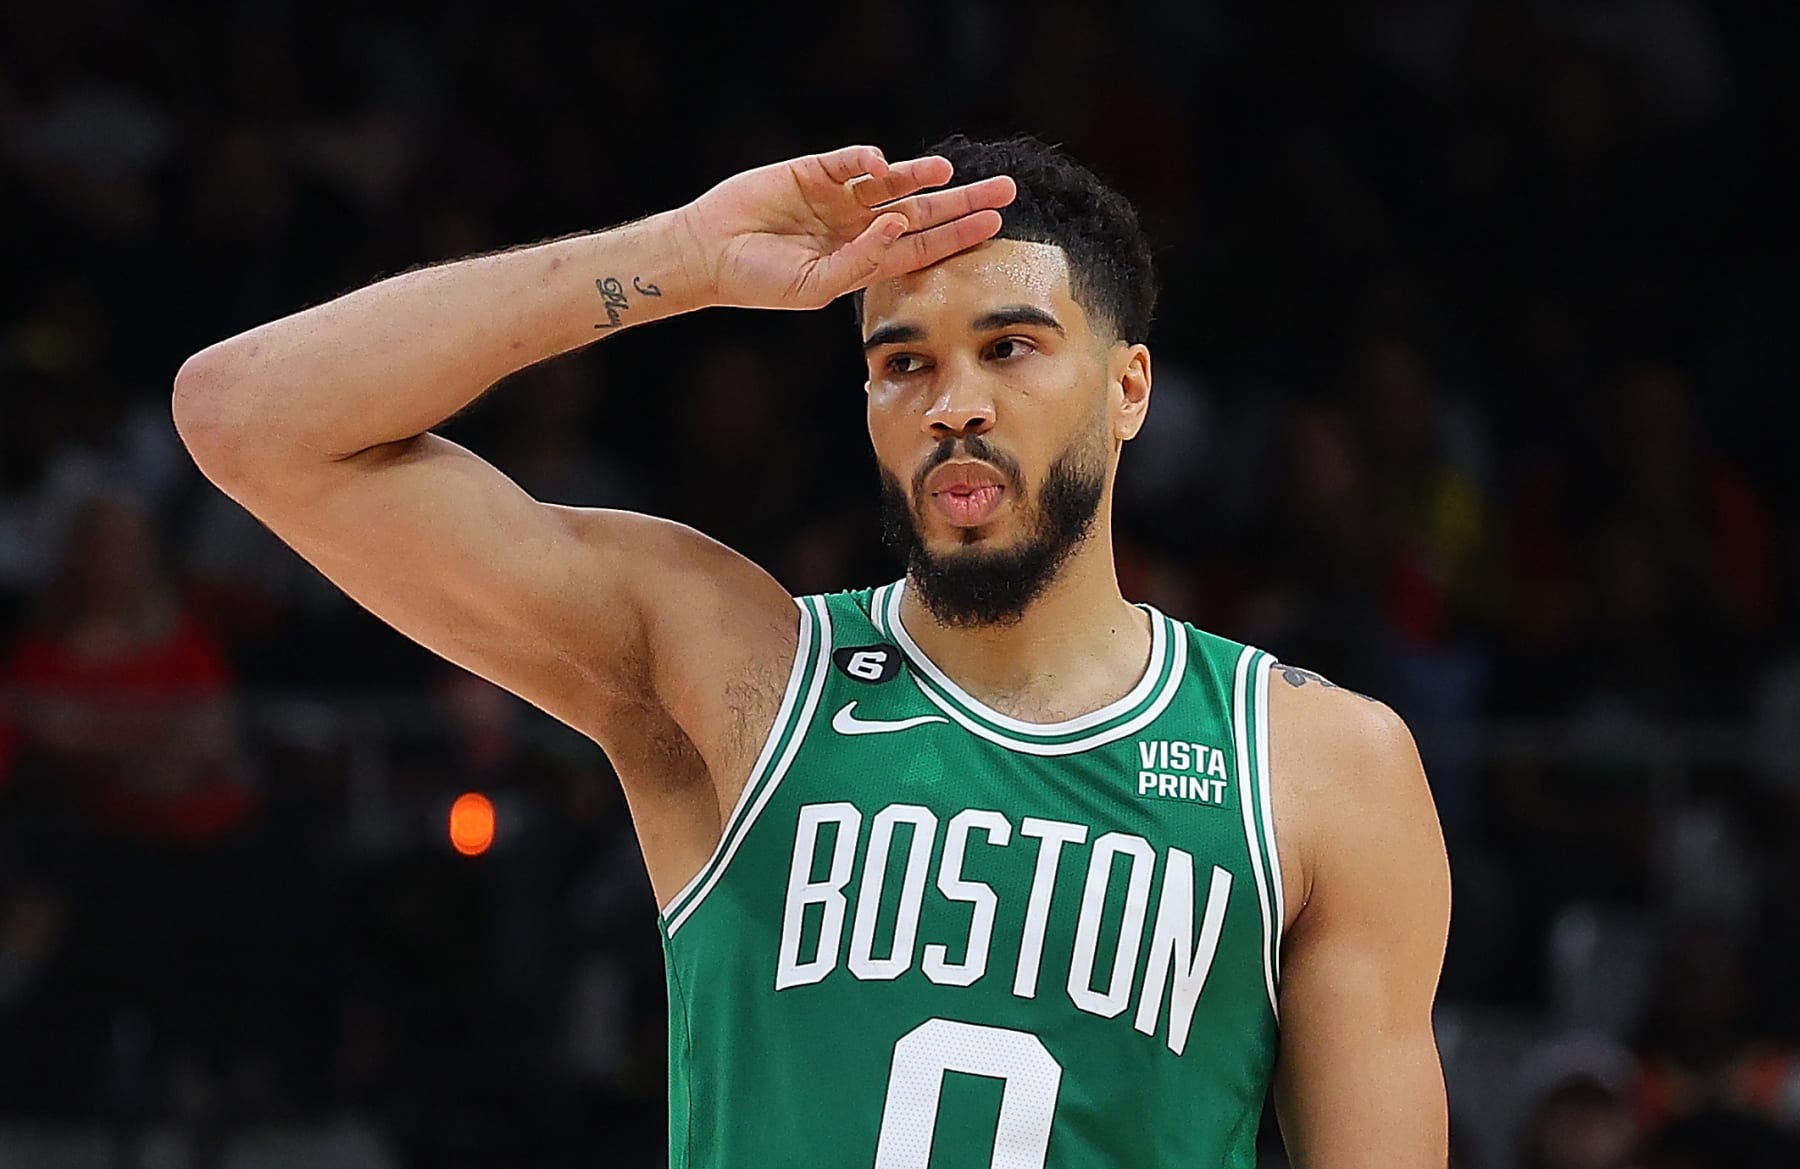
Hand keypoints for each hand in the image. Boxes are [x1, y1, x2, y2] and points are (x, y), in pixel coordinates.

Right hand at [678, 145, 1016, 310]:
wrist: (710, 255)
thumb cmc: (761, 281)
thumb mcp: (818, 285)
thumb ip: (862, 260)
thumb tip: (899, 226)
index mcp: (866, 258)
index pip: (924, 246)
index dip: (959, 235)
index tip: (995, 225)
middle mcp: (860, 225)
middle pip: (922, 210)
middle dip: (962, 202)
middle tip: (1004, 189)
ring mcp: (839, 197)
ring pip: (892, 181)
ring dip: (920, 175)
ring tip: (948, 173)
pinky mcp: (813, 171)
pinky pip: (847, 161)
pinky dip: (863, 160)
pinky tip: (877, 164)